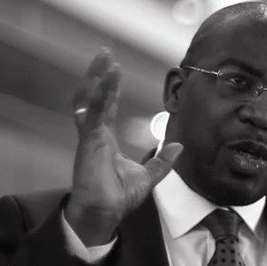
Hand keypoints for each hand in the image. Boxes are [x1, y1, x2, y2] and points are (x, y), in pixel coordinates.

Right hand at [67, 49, 182, 245]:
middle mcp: (94, 134)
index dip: (110, 87)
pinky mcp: (88, 143)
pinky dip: (97, 97)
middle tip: (104, 52)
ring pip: (88, 100)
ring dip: (96, 79)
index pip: (106, 106)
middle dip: (99, 74)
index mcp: (105, 139)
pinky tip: (104, 82)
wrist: (106, 213)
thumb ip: (163, 160)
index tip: (114, 69)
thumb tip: (179, 145)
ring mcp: (89, 137)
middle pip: (94, 96)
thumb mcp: (149, 176)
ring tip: (104, 60)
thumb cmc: (119, 197)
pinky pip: (91, 115)